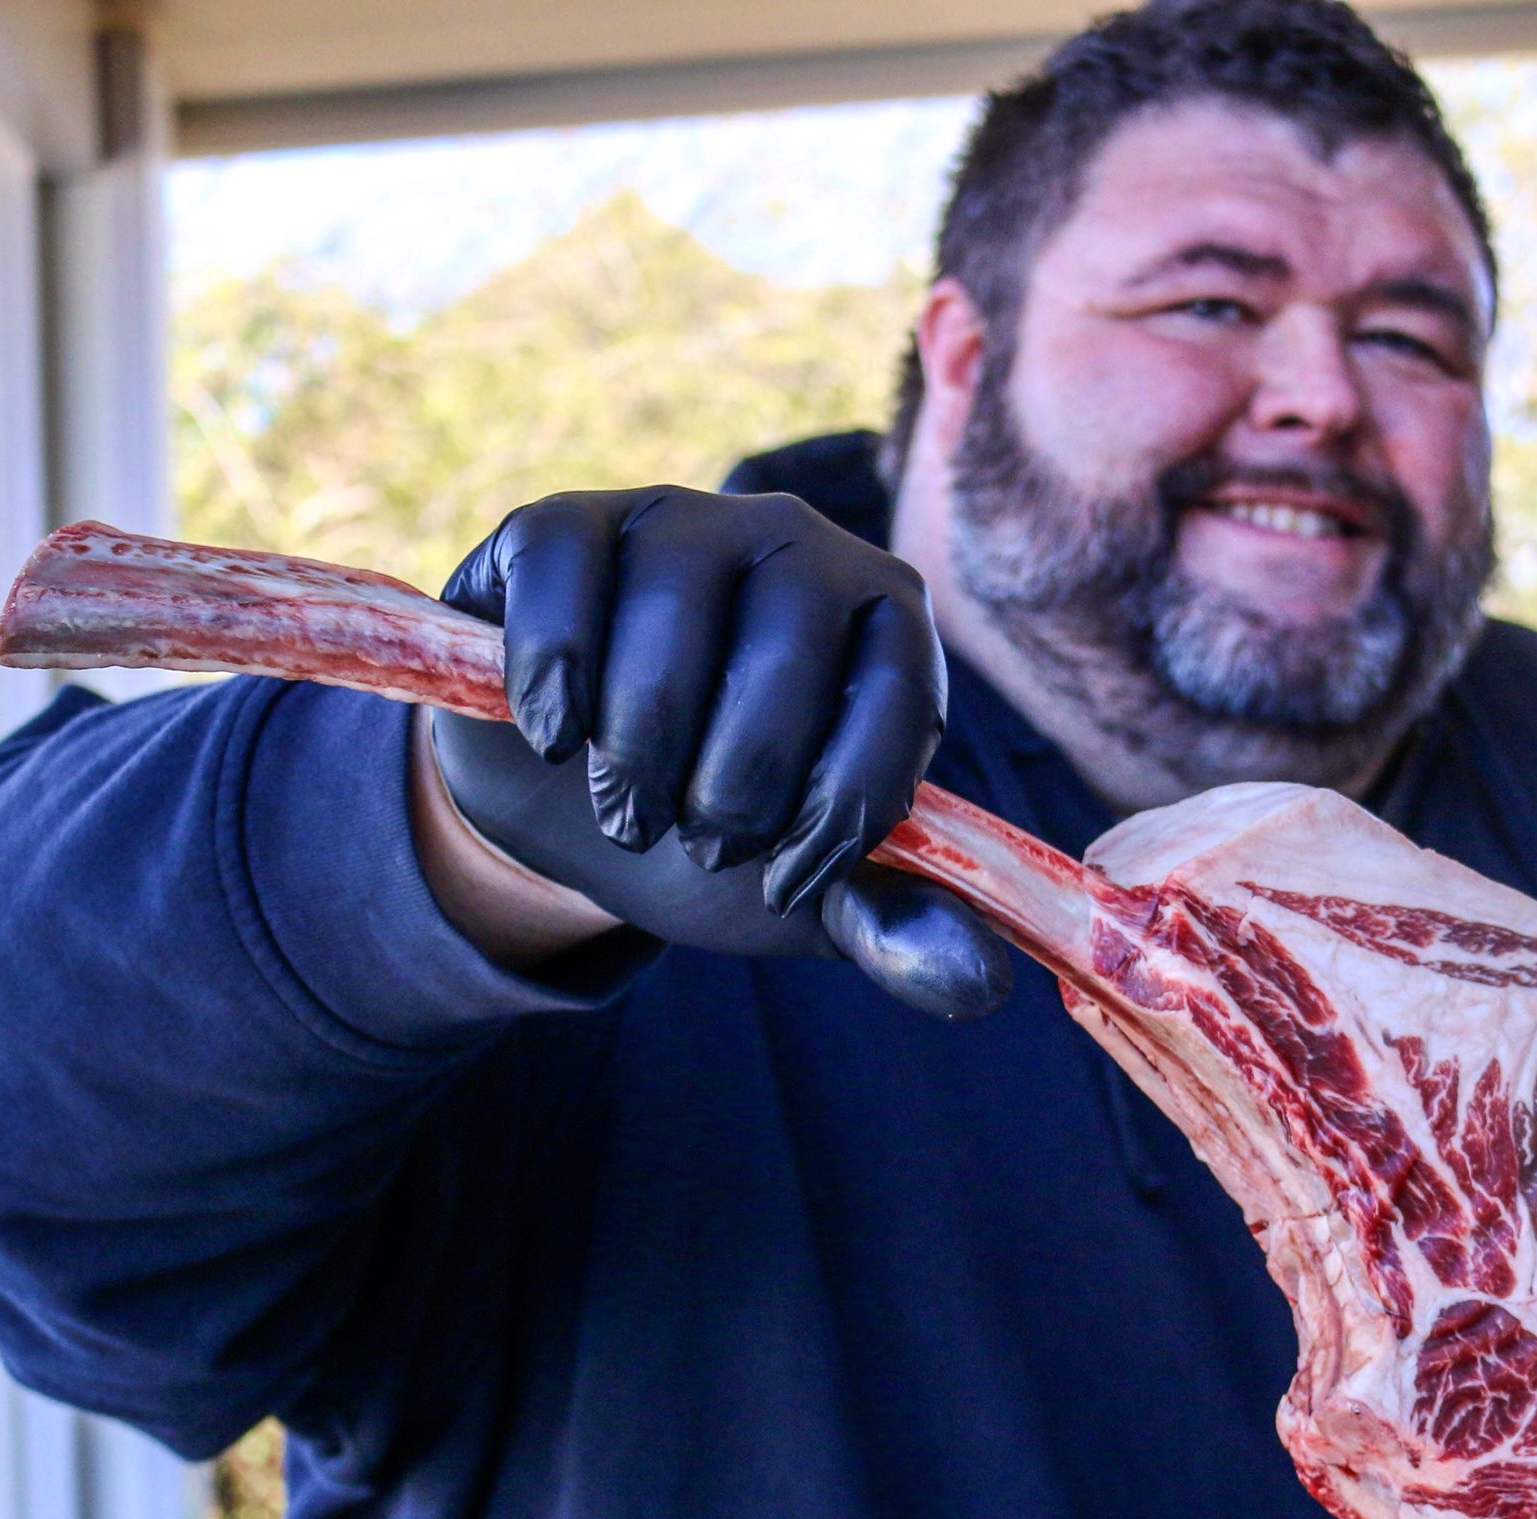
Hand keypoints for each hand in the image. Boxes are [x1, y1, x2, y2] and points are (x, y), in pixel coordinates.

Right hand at [434, 486, 1008, 1018]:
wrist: (567, 810)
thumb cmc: (712, 831)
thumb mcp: (806, 893)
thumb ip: (895, 926)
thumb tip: (984, 982)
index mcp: (890, 623)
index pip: (898, 703)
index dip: (837, 816)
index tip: (783, 884)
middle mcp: (801, 545)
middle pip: (784, 658)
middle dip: (732, 793)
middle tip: (699, 845)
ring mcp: (683, 518)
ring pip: (670, 617)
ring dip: (637, 754)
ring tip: (628, 808)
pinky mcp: (567, 523)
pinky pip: (566, 584)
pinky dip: (553, 686)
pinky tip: (551, 739)